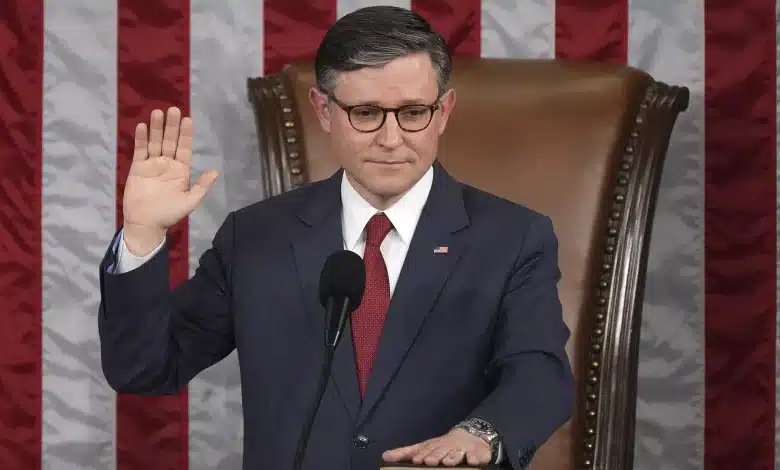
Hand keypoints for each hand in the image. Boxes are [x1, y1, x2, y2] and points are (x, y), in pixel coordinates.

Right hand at [123, 107, 217, 254]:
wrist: (146, 224)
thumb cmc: (169, 214)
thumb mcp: (189, 201)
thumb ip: (201, 186)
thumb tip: (215, 171)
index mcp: (181, 170)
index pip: (184, 148)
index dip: (186, 134)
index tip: (188, 120)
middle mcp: (167, 164)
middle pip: (170, 141)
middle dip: (172, 126)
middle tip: (173, 110)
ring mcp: (152, 164)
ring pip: (155, 142)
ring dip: (157, 128)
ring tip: (158, 112)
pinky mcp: (138, 167)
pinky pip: (140, 150)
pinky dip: (141, 139)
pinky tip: (142, 126)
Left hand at [382, 428, 491, 466]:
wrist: (470, 437)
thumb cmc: (442, 447)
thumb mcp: (424, 448)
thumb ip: (405, 453)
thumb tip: (385, 455)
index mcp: (434, 447)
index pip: (427, 450)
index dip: (422, 455)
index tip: (417, 460)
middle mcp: (448, 447)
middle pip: (441, 451)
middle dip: (436, 456)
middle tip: (430, 462)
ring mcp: (463, 450)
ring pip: (457, 454)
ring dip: (453, 457)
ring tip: (448, 463)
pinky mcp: (477, 454)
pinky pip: (477, 456)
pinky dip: (475, 458)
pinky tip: (473, 462)